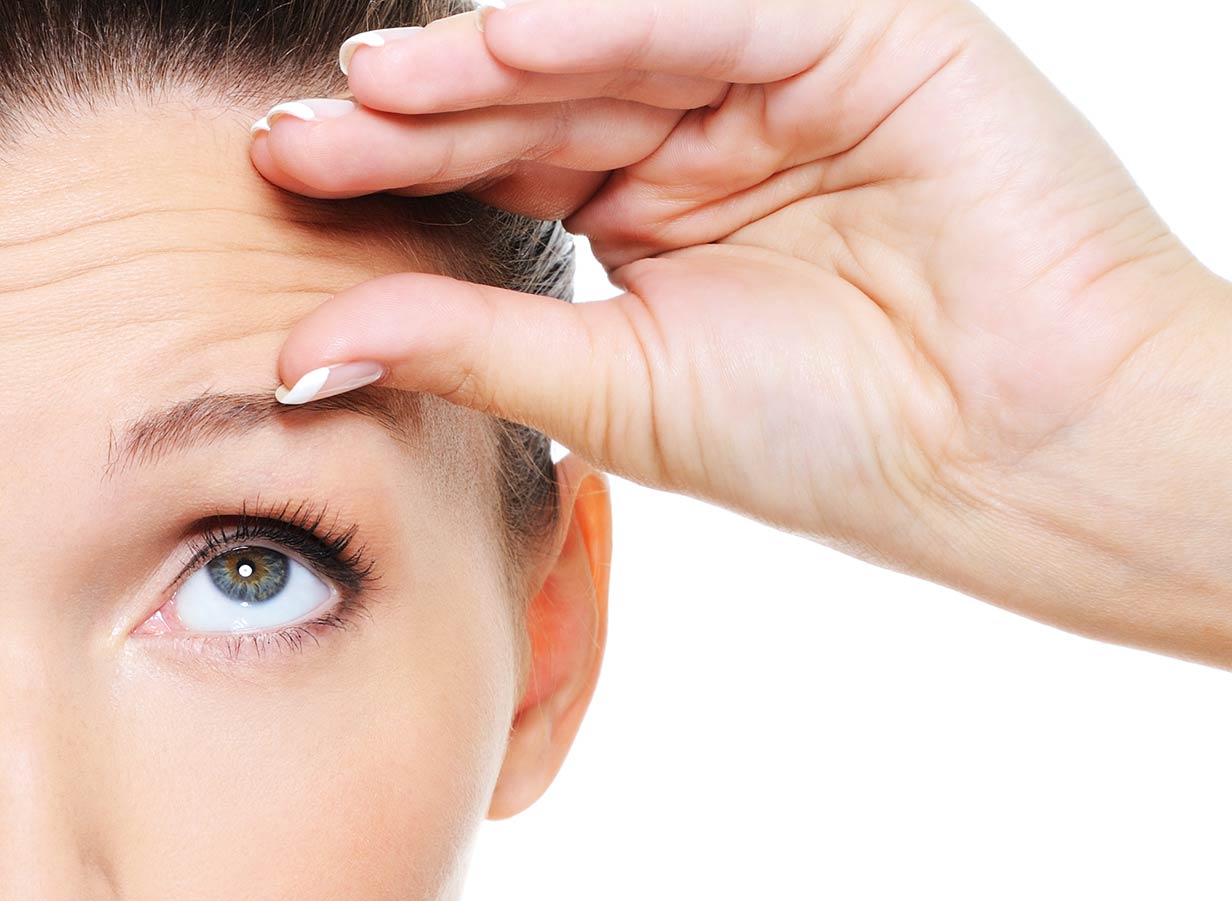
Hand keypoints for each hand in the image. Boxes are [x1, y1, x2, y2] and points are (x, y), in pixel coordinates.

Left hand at [252, 0, 1231, 667]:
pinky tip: (509, 43)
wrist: (1021, 460)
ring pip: (612, 41)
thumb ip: (461, 343)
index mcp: (644, 215)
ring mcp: (784, 78)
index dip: (389, 167)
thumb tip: (292, 353)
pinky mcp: (871, 37)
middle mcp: (703, 134)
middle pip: (532, 98)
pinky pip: (721, 11)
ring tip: (378, 85)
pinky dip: (616, 19)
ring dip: (489, 57)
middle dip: (412, 111)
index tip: (274, 176)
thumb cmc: (834, 442)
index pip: (495, 166)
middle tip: (296, 129)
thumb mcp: (608, 387)